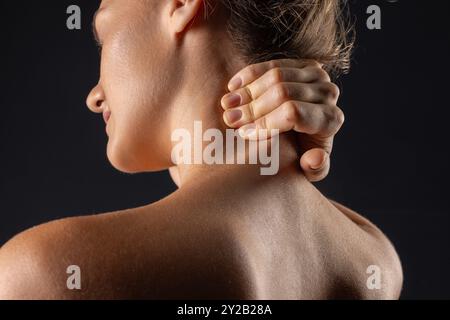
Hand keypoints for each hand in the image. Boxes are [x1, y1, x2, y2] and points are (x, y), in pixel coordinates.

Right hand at [221, 59, 344, 181]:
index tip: (243, 134)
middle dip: (252, 107)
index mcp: (330, 119)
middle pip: (283, 93)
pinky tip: (232, 87)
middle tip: (229, 119)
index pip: (293, 113)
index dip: (265, 122)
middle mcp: (327, 93)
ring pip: (276, 76)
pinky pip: (273, 64)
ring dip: (247, 91)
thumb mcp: (309, 171)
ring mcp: (316, 76)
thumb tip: (314, 158)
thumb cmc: (303, 155)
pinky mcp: (302, 64)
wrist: (306, 135)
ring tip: (226, 104)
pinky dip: (250, 74)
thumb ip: (315, 170)